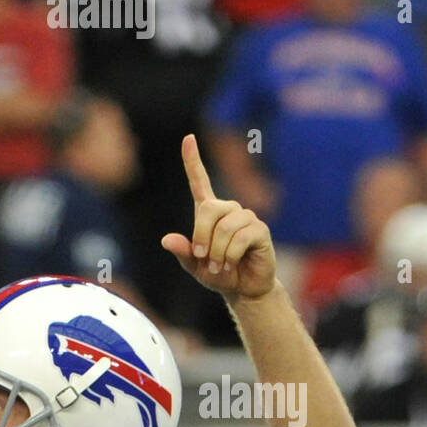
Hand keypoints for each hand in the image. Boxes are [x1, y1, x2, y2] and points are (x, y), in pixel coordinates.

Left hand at [161, 134, 276, 300]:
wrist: (242, 288)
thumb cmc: (218, 274)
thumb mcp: (194, 266)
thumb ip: (182, 252)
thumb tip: (166, 239)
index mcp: (209, 213)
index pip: (199, 181)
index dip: (192, 161)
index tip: (188, 138)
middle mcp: (229, 210)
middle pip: (209, 209)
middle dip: (201, 237)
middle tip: (203, 257)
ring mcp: (246, 217)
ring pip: (225, 227)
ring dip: (218, 252)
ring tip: (219, 266)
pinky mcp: (260, 230)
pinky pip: (240, 238)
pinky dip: (230, 256)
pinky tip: (232, 264)